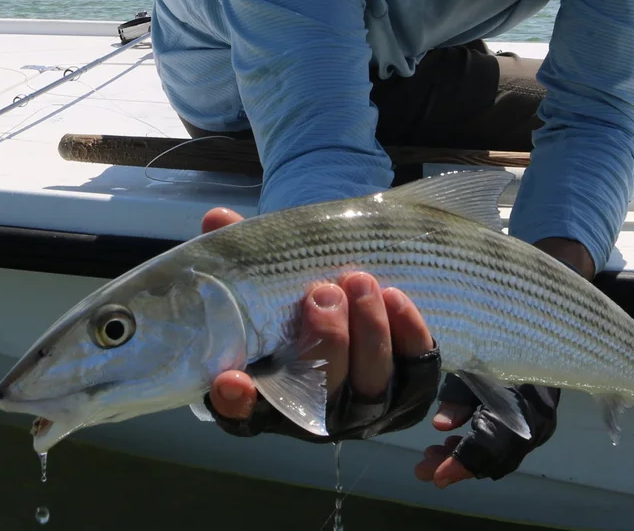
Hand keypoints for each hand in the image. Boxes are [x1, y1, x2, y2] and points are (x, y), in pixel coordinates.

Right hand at [198, 208, 433, 418]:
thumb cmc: (294, 300)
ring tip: (359, 282)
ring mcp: (364, 404)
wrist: (347, 305)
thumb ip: (240, 257)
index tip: (232, 379)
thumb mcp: (264, 278)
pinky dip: (408, 336)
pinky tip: (394, 297)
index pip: (243, 413)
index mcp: (266, 392)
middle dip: (325, 343)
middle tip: (322, 294)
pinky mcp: (409, 389)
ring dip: (369, 333)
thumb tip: (218, 219)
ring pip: (371, 383)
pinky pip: (416, 372)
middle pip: (322, 394)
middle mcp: (315, 410)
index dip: (238, 403)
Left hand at [415, 236, 587, 486]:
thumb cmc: (510, 332)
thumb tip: (441, 427)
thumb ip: (461, 394)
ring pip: (499, 456)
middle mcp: (538, 422)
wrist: (553, 316)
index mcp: (529, 404)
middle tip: (421, 469)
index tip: (434, 476)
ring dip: (464, 459)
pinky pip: (503, 444)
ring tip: (427, 458)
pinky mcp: (531, 422)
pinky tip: (448, 443)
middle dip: (458, 466)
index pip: (494, 445)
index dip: (463, 463)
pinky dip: (475, 448)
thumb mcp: (481, 357)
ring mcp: (538, 425)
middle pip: (497, 458)